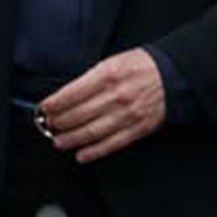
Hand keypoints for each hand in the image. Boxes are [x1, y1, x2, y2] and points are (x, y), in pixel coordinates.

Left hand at [37, 47, 165, 163]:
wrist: (172, 75)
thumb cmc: (140, 66)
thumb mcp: (112, 62)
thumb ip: (90, 78)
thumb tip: (66, 96)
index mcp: (107, 74)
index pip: (72, 93)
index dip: (54, 104)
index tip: (44, 108)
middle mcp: (116, 95)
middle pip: (79, 114)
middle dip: (59, 122)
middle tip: (48, 125)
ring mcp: (127, 114)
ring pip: (92, 132)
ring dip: (71, 139)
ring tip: (59, 141)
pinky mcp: (138, 129)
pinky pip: (112, 144)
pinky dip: (94, 152)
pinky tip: (81, 154)